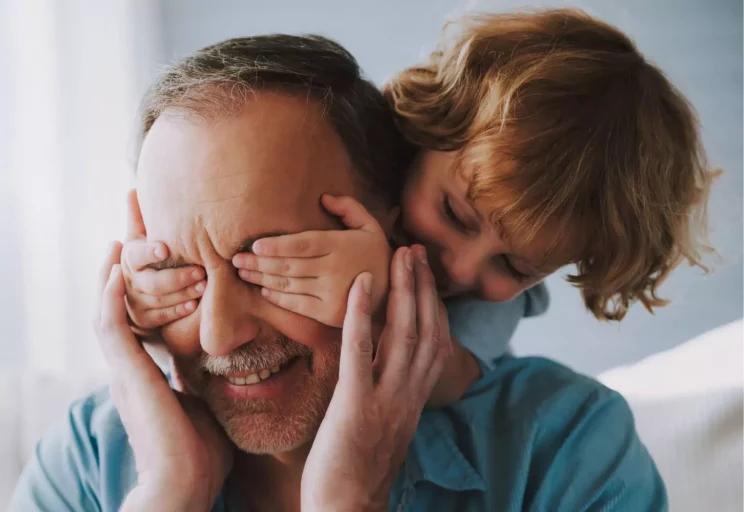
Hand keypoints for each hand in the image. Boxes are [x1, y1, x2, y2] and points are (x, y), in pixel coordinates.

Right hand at [94, 242, 232, 510]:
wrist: (186, 482)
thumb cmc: (201, 451)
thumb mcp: (205, 402)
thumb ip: (205, 380)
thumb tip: (229, 367)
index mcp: (148, 372)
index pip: (140, 319)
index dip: (141, 290)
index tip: (153, 259)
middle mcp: (130, 366)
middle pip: (119, 308)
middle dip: (123, 271)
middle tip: (126, 235)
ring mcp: (125, 370)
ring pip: (107, 311)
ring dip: (111, 274)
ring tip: (117, 239)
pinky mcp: (126, 374)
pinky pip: (110, 327)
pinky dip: (109, 298)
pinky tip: (114, 270)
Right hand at [121, 189, 205, 334]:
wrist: (139, 289)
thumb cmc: (149, 256)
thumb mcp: (142, 237)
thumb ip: (139, 216)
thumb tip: (132, 188)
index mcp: (129, 257)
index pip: (137, 254)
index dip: (150, 252)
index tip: (165, 249)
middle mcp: (128, 280)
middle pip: (151, 282)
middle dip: (177, 277)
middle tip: (201, 271)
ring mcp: (135, 302)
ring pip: (158, 300)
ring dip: (182, 293)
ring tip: (204, 286)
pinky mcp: (144, 319)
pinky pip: (161, 317)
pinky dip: (178, 310)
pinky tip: (195, 305)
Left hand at [232, 194, 390, 327]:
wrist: (394, 293)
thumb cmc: (376, 255)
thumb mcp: (370, 226)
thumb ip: (348, 208)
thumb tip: (322, 198)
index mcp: (341, 246)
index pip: (302, 245)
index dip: (276, 245)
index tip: (255, 245)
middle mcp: (334, 270)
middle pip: (289, 265)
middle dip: (259, 262)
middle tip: (235, 259)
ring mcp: (331, 294)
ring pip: (289, 285)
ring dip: (262, 279)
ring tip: (243, 272)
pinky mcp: (329, 313)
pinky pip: (297, 305)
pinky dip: (278, 298)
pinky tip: (264, 290)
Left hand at [301, 245, 450, 510]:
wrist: (347, 510)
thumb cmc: (359, 468)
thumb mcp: (386, 423)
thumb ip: (392, 389)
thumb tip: (383, 359)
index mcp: (415, 399)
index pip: (434, 343)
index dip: (433, 304)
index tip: (426, 274)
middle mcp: (409, 396)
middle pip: (426, 331)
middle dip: (423, 287)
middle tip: (416, 250)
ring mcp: (386, 401)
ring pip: (404, 335)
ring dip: (403, 290)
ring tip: (399, 256)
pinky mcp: (357, 407)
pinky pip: (361, 353)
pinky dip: (361, 315)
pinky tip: (359, 284)